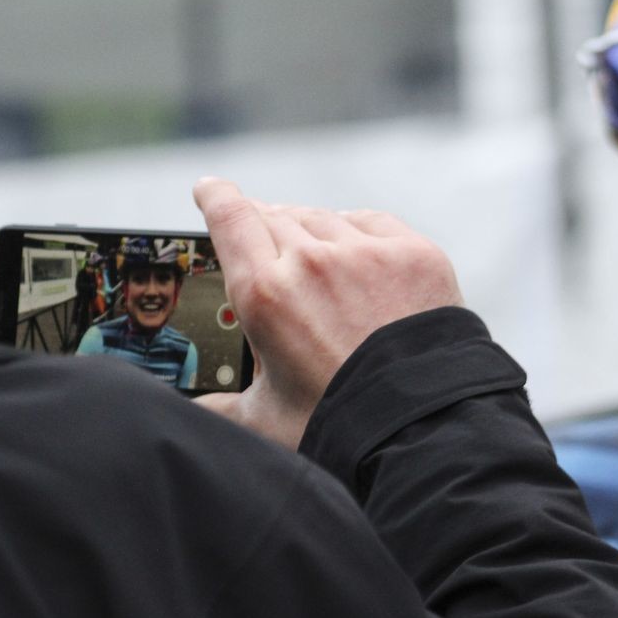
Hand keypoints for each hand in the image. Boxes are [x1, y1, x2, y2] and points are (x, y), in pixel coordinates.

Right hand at [192, 177, 463, 448]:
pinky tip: (354, 246)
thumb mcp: (263, 419)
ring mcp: (367, 253)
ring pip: (323, 220)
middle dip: (264, 222)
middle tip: (261, 233)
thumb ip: (219, 405)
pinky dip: (356, 231)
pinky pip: (373, 223)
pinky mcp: (413, 254)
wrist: (424, 430)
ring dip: (309, 229)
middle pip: (276, 217)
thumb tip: (193, 410)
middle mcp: (312, 262)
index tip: (209, 187)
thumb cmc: (340, 426)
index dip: (216, 197)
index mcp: (265, 294)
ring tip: (309, 250)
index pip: (230, 219)